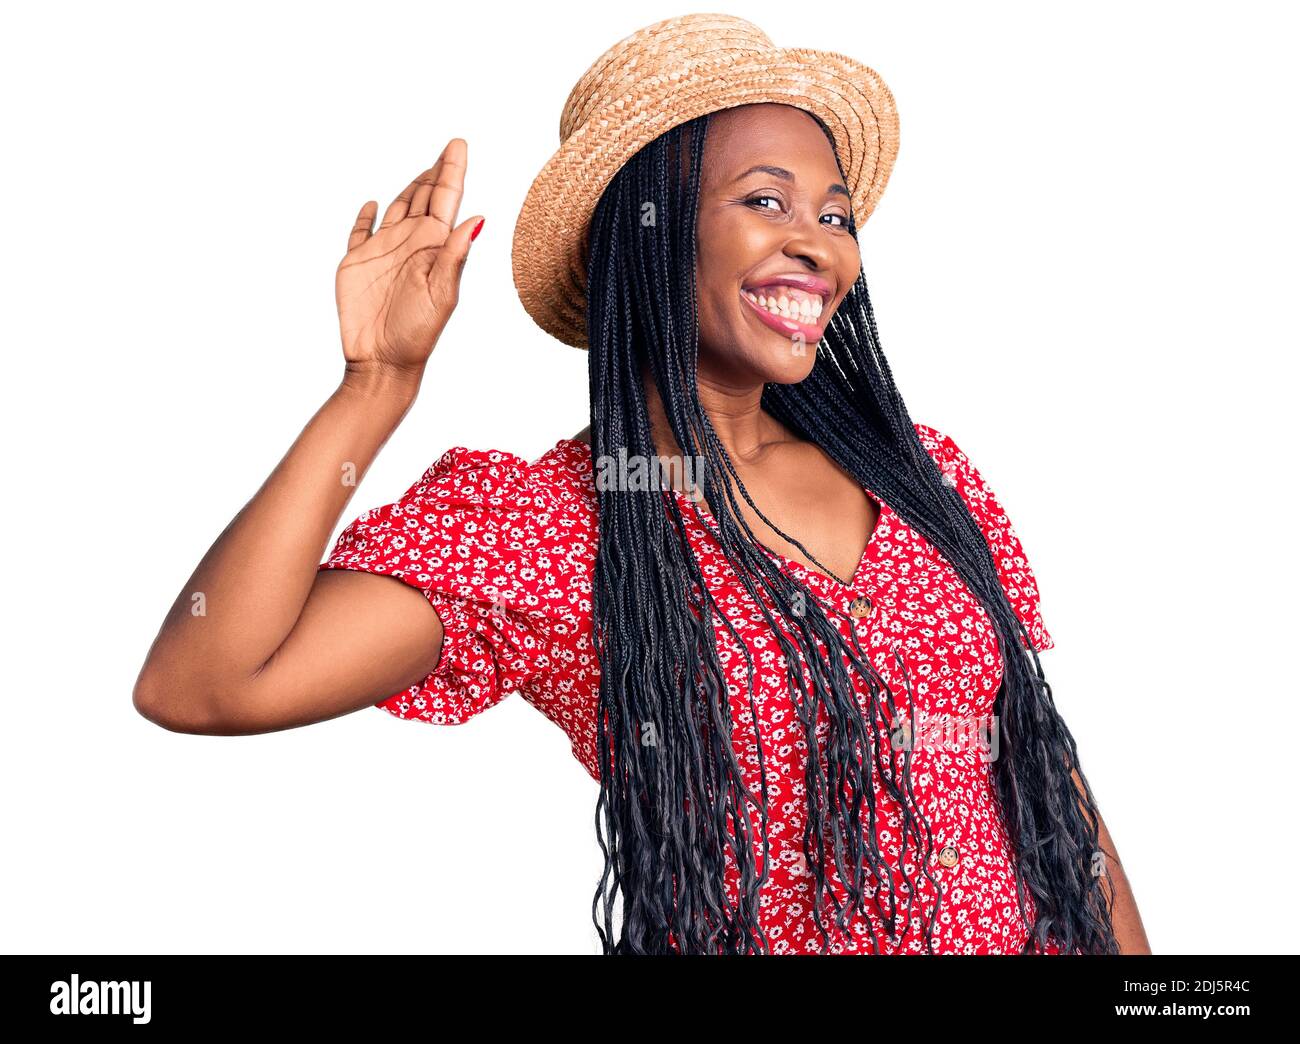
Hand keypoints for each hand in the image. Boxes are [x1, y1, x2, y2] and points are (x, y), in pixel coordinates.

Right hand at [335, 138, 481, 377]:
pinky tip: (371, 203)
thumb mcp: (442, 294)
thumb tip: (478, 217)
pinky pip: (360, 231)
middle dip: (435, 173)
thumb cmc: (418, 334)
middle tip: (448, 149)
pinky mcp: (357, 262)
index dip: (452, 170)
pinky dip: (364, 216)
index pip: (446, 199)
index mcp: (434, 246)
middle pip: (424, 198)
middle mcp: (411, 244)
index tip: (459, 144)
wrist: (382, 362)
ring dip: (410, 188)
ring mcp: (383, 251)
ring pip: (397, 208)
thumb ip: (455, 255)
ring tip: (424, 169)